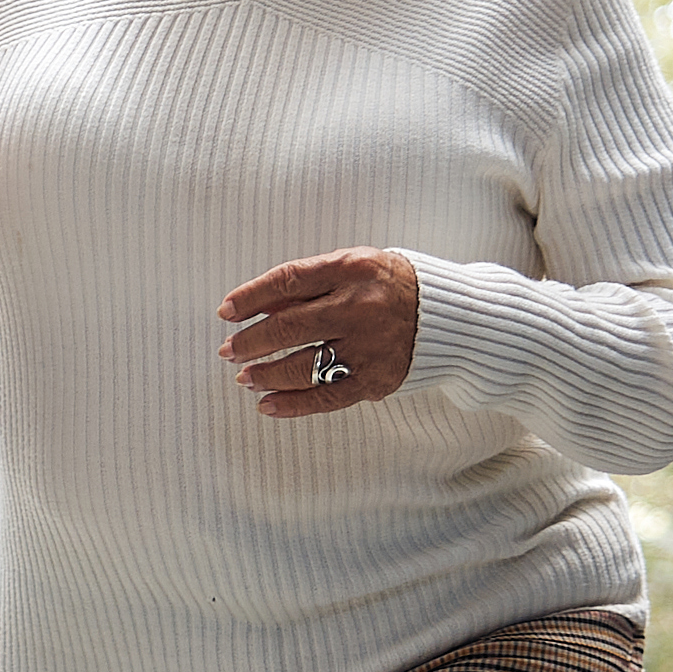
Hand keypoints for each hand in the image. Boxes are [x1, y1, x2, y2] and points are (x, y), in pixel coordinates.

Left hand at [217, 248, 420, 416]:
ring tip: (245, 377)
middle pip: (289, 326)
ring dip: (265, 374)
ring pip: (303, 366)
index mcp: (350, 270)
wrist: (446, 316)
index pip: (287, 280)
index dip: (250, 297)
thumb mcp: (350, 267)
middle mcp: (359, 307)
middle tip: (228, 351)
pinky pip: (325, 397)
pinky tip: (267, 404)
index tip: (226, 311)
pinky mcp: (375, 379)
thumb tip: (256, 305)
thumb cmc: (386, 286)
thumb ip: (306, 283)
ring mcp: (368, 346)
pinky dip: (292, 404)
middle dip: (250, 341)